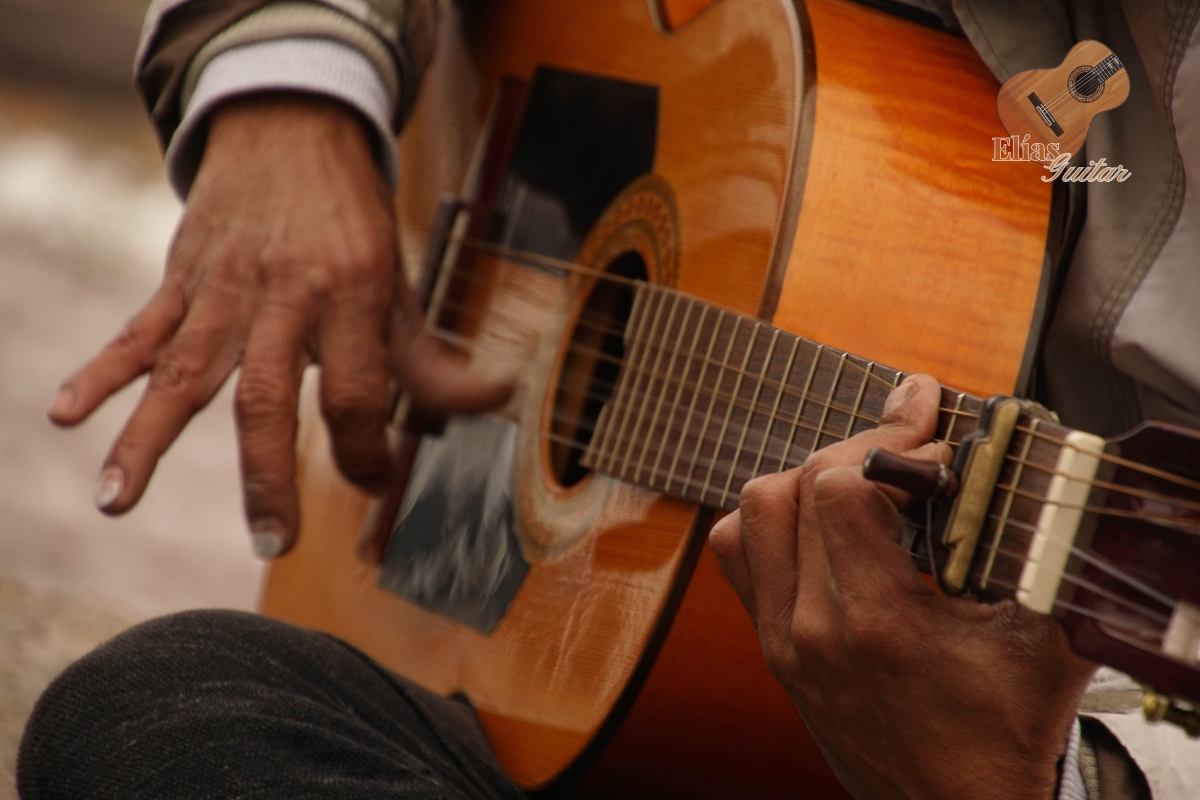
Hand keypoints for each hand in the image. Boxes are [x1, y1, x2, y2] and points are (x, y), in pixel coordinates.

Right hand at [49, 94, 507, 557]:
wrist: (291, 127)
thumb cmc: (352, 219)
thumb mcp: (400, 281)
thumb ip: (430, 356)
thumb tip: (496, 401)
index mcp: (350, 294)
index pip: (357, 392)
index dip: (368, 449)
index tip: (372, 479)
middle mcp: (284, 295)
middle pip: (267, 395)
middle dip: (267, 473)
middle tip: (273, 538)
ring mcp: (224, 289)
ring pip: (185, 369)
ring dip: (148, 435)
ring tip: (116, 500)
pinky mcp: (182, 279)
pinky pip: (138, 330)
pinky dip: (102, 371)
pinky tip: (66, 413)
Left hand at [710, 375, 1095, 799]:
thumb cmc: (1001, 734)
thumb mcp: (1045, 642)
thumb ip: (1040, 552)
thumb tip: (1031, 465)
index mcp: (876, 622)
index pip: (840, 488)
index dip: (889, 443)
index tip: (934, 434)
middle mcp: (810, 628)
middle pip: (795, 487)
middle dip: (858, 446)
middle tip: (910, 441)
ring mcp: (780, 639)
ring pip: (751, 514)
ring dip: (805, 478)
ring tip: (864, 474)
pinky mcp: (770, 648)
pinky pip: (737, 555)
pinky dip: (771, 521)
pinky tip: (821, 518)